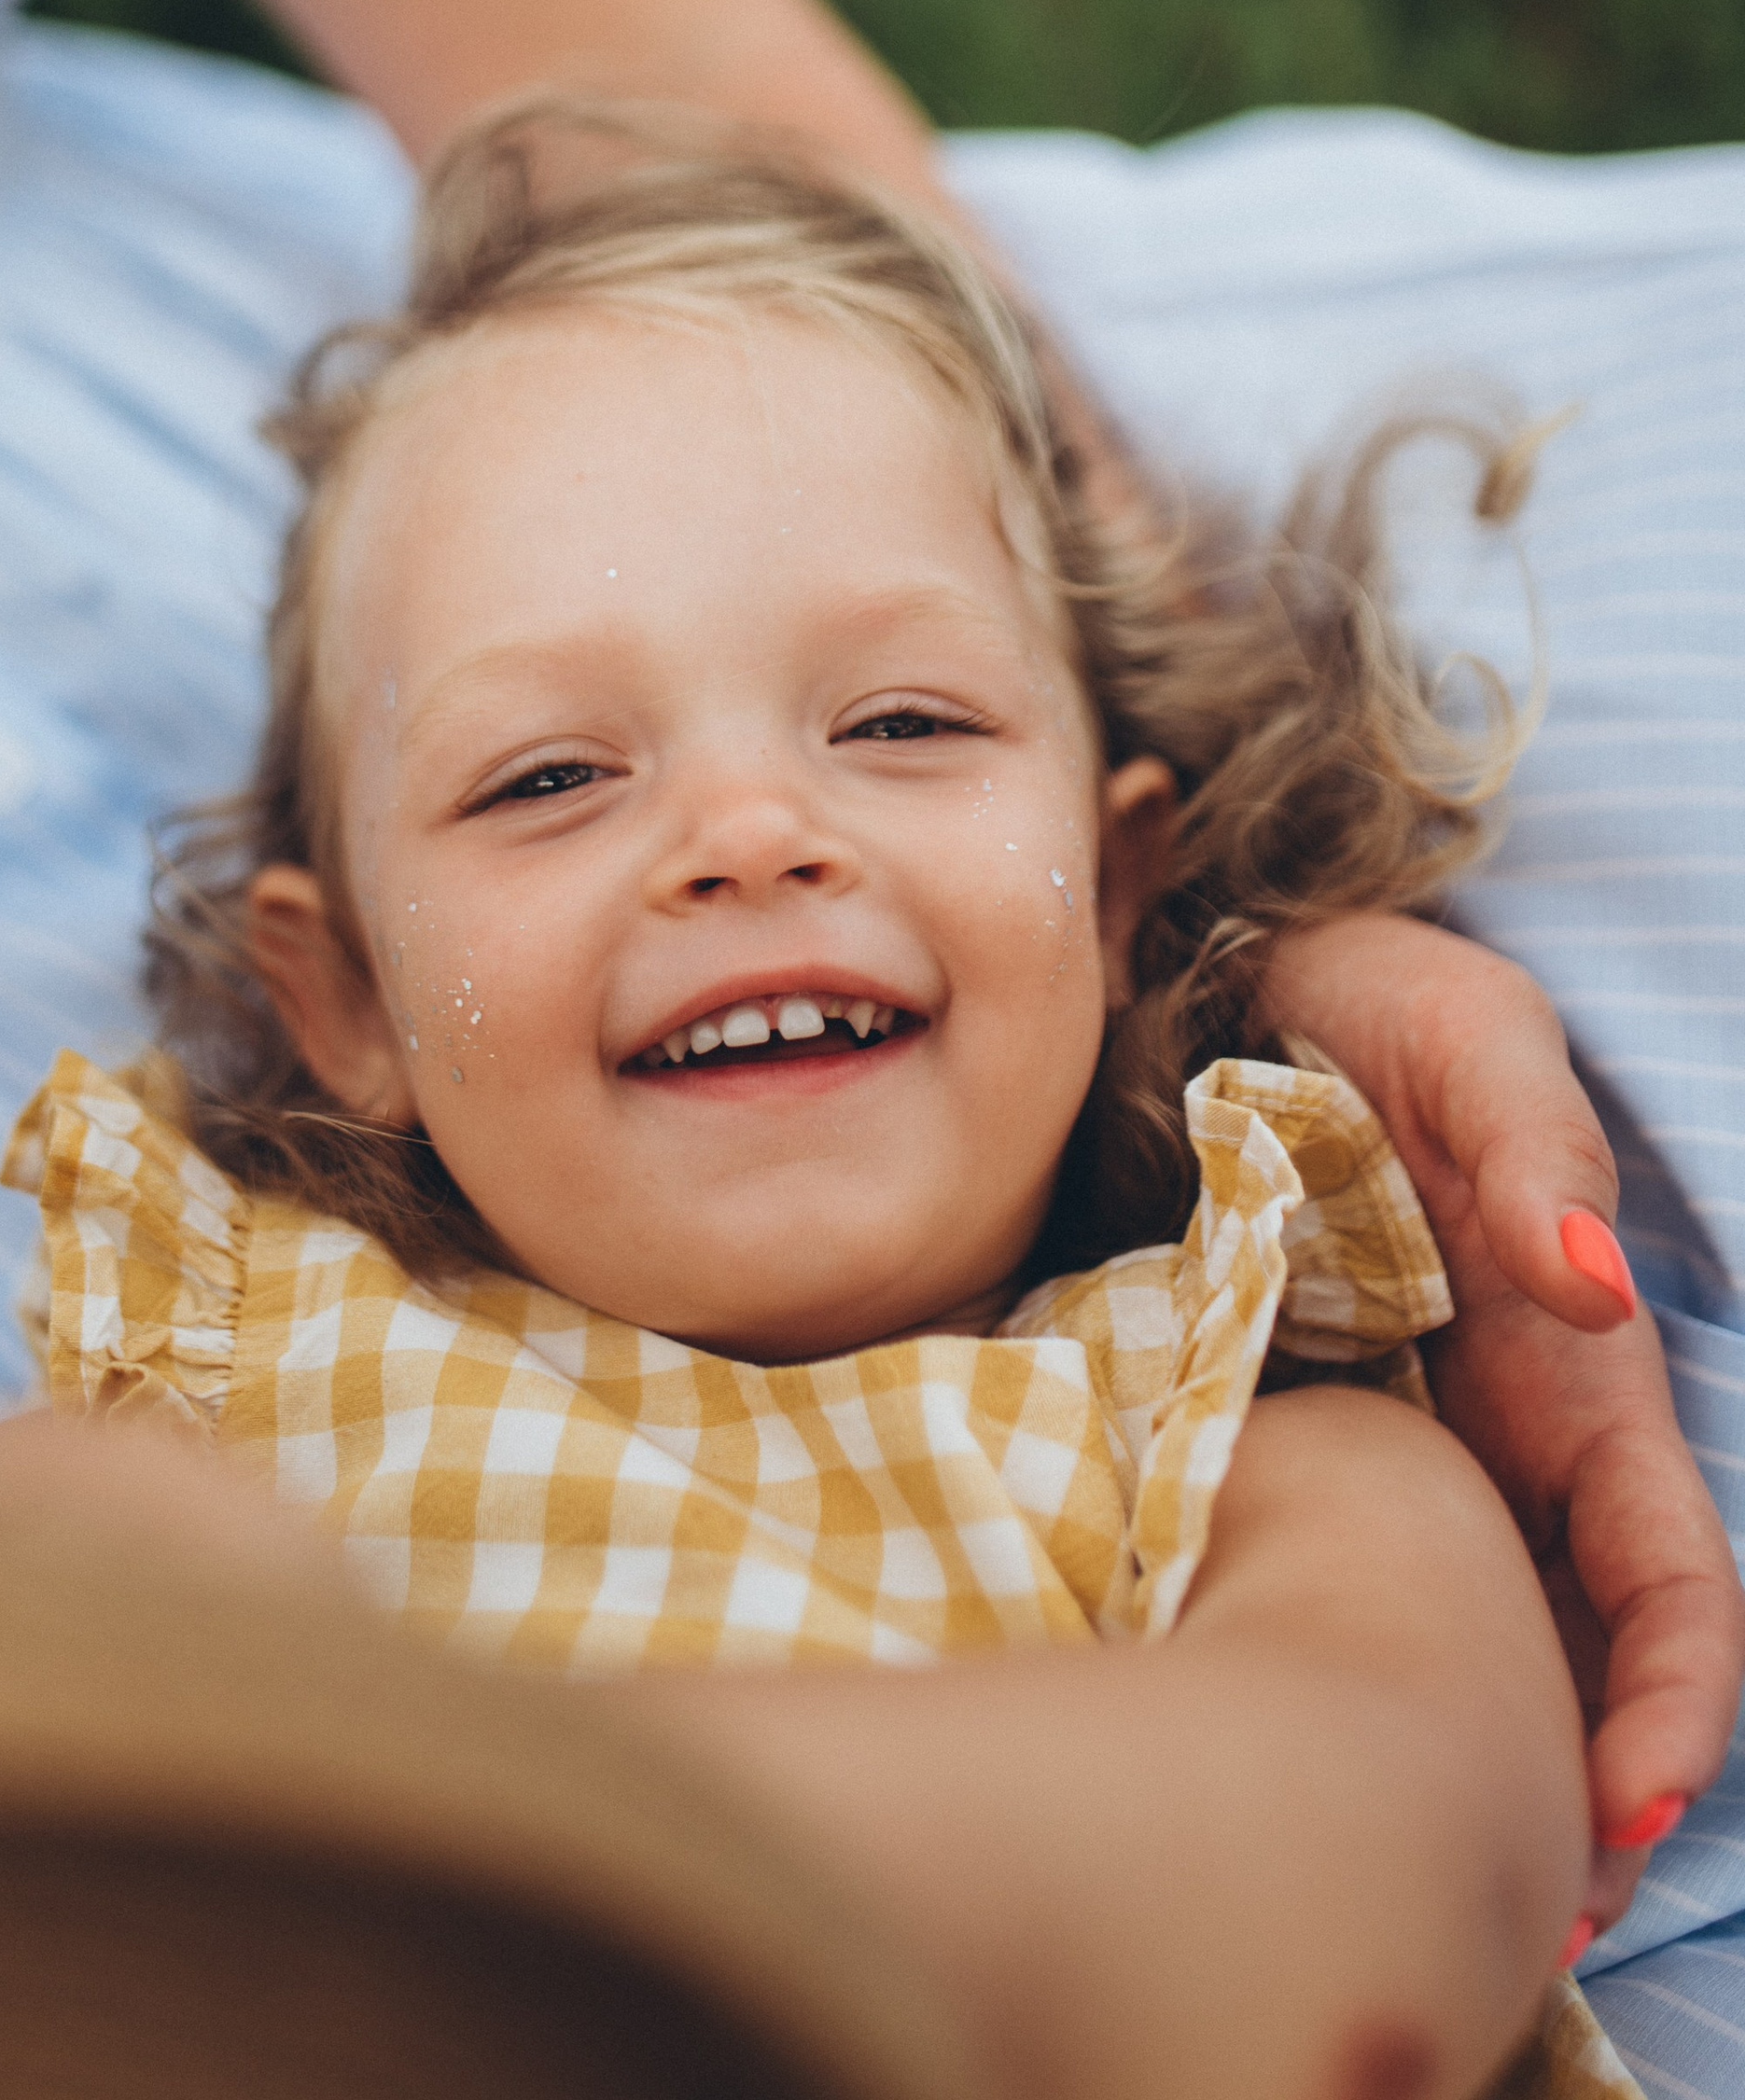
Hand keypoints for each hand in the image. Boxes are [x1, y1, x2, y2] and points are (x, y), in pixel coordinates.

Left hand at [1263, 914, 1744, 1938]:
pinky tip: (1239, 1741)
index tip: (1618, 1810)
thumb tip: (1584, 1282)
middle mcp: (1495, 1440)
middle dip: (1557, 1796)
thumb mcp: (1474, 1040)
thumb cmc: (1375, 1001)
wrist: (1225, 967)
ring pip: (1447, 1642)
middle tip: (1504, 1927)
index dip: (1670, 1705)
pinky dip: (1299, 1667)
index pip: (1666, 1581)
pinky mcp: (1274, 1432)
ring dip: (1435, 1761)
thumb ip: (1531, 1155)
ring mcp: (1391, 1447)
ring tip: (1374, 1878)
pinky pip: (1305, 1572)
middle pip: (1564, 1657)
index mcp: (1574, 1378)